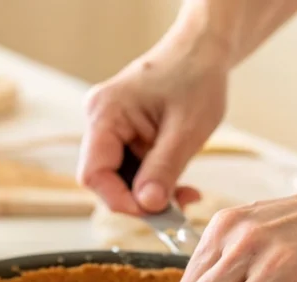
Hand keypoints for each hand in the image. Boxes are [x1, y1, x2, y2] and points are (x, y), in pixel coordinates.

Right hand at [78, 34, 227, 214]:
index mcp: (106, 113)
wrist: (202, 52)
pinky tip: (179, 185)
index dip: (119, 200)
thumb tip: (147, 207)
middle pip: (104, 178)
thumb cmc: (196, 78)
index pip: (94, 173)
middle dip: (139, 199)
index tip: (153, 214)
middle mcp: (99, 119)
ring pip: (120, 178)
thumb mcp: (186, 130)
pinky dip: (154, 182)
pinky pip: (131, 168)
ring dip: (150, 194)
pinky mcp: (123, 133)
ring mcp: (110, 126)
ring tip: (186, 195)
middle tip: (177, 209)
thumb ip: (163, 169)